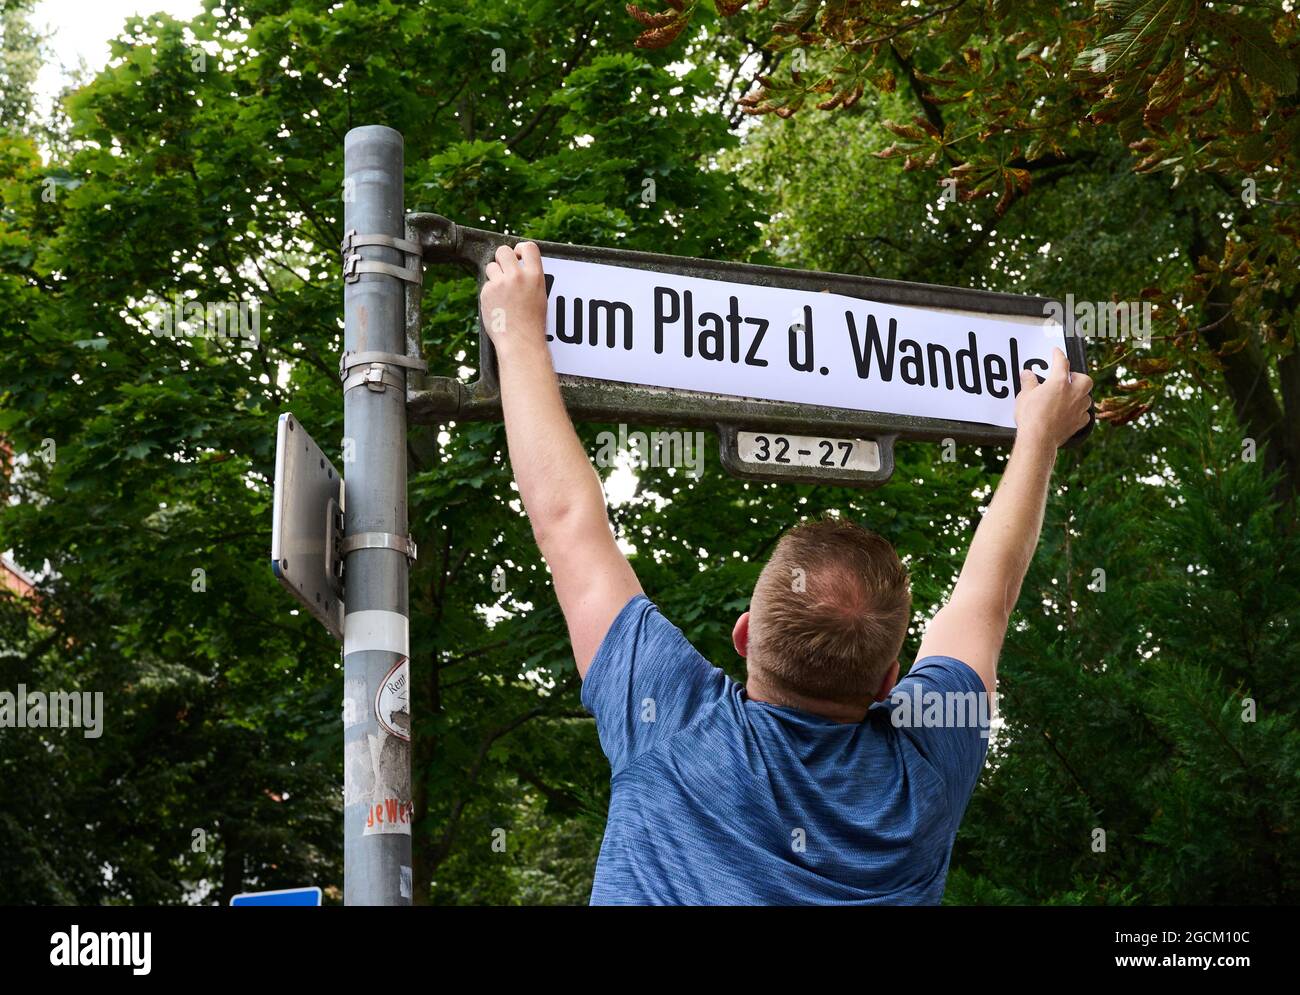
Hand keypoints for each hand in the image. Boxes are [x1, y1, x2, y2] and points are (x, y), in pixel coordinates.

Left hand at [480, 242, 547, 356]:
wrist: (520, 341)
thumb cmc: (532, 323)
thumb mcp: (539, 296)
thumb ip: (530, 278)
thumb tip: (518, 265)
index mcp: (535, 276)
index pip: (529, 247)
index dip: (521, 248)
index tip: (518, 255)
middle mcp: (517, 276)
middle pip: (503, 251)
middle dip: (502, 258)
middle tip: (505, 270)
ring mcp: (500, 283)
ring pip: (491, 267)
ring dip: (494, 275)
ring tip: (502, 292)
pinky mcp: (487, 292)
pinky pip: (486, 285)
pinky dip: (489, 293)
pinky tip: (497, 305)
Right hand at [1014, 347, 1092, 450]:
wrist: (1039, 440)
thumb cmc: (1031, 417)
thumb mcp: (1024, 396)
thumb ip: (1028, 382)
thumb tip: (1027, 374)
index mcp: (1059, 382)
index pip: (1061, 362)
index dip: (1058, 355)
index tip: (1056, 352)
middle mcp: (1073, 393)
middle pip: (1085, 379)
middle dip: (1078, 377)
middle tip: (1068, 379)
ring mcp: (1078, 408)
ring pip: (1087, 397)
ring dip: (1080, 395)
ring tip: (1070, 397)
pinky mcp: (1079, 423)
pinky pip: (1085, 414)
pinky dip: (1080, 412)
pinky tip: (1072, 413)